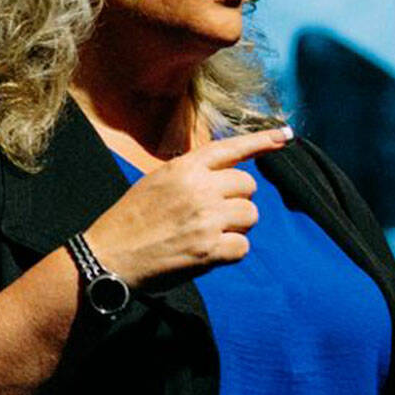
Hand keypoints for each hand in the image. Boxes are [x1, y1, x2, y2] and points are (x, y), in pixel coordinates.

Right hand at [84, 126, 292, 288]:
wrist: (109, 257)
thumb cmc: (131, 220)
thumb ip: (192, 174)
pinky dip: (230, 252)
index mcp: (184, 168)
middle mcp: (199, 188)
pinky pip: (243, 246)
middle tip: (213, 215)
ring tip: (208, 234)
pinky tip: (208, 253)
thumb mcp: (158, 181)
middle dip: (237, 201)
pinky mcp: (209, 250)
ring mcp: (206, 218)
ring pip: (250, 215)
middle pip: (248, 186)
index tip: (285, 137)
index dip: (261, 141)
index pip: (231, 148)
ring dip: (236, 226)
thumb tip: (227, 175)